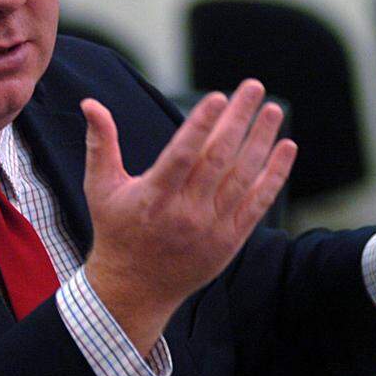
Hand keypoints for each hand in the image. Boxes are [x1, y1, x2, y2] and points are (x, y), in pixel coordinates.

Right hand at [80, 80, 296, 350]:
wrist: (135, 289)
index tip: (217, 96)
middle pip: (218, 158)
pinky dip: (274, 175)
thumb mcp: (100, 187)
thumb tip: (89, 103)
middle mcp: (185, 213)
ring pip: (243, 177)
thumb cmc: (116, 230)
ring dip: (261, 141)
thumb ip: (100, 143)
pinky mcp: (230, 239)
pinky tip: (285, 147)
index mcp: (153, 197)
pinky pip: (258, 203)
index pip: (181, 155)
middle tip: (252, 87)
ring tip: (273, 109)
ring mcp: (211, 227)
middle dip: (238, 119)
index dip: (200, 125)